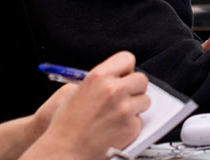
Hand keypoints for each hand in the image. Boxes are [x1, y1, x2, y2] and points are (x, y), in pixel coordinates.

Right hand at [26, 52, 149, 159]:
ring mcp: (124, 108)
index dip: (126, 68)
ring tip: (116, 115)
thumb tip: (119, 76)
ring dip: (135, 107)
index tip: (123, 76)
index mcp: (98, 77)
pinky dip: (131, 124)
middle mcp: (113, 90)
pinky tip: (115, 128)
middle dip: (134, 88)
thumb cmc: (67, 124)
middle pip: (141, 79)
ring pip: (145, 99)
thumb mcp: (78, 91)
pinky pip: (140, 119)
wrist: (64, 150)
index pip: (126, 59)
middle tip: (123, 98)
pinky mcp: (131, 126)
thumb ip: (101, 81)